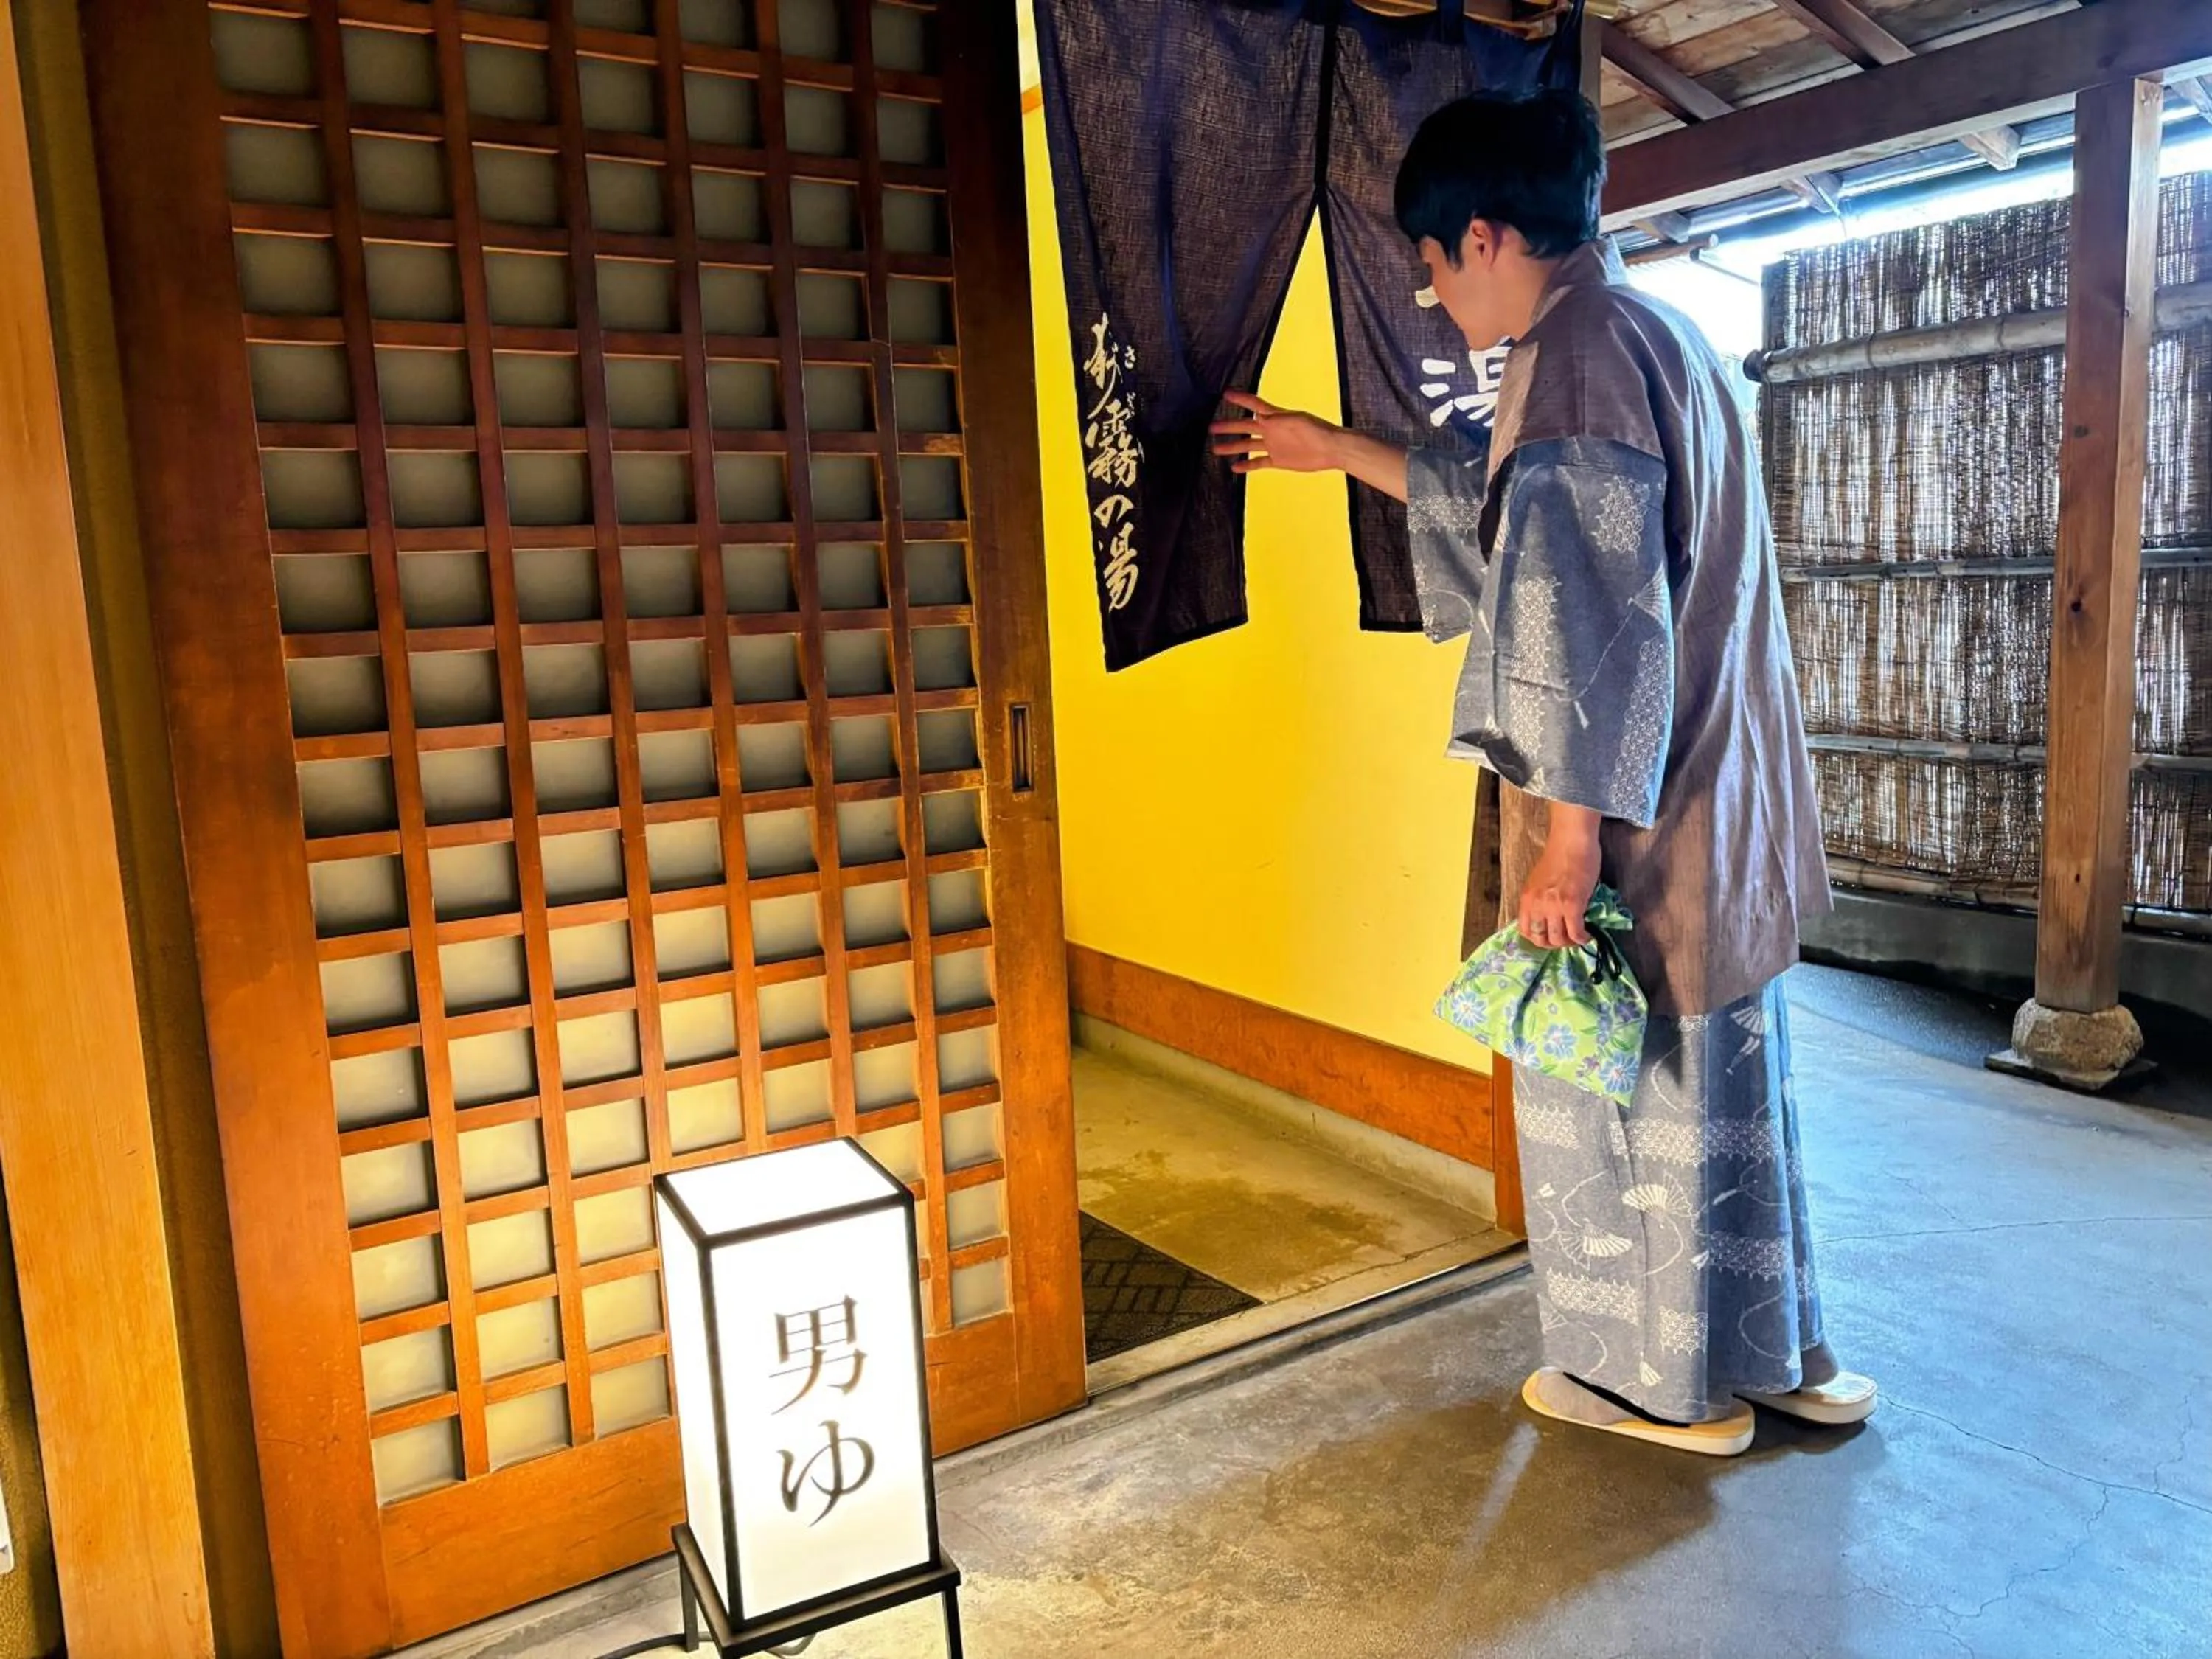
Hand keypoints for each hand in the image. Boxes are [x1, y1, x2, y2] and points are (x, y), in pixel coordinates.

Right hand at [1209, 392, 1343, 474]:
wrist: (1333, 450)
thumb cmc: (1319, 431)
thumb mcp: (1299, 422)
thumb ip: (1279, 419)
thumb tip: (1260, 416)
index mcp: (1276, 417)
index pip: (1254, 405)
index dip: (1240, 399)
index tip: (1225, 394)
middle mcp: (1272, 430)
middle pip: (1245, 426)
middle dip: (1229, 426)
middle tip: (1211, 426)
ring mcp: (1274, 445)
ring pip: (1248, 445)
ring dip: (1233, 446)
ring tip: (1216, 448)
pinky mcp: (1279, 460)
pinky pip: (1259, 463)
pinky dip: (1247, 465)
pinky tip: (1235, 468)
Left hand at [1519, 805, 1601, 949]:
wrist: (1572, 841)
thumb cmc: (1559, 855)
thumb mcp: (1540, 882)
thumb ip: (1541, 899)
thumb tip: (1552, 917)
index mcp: (1527, 899)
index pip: (1525, 931)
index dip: (1539, 939)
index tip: (1551, 937)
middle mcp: (1536, 905)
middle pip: (1541, 939)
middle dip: (1555, 944)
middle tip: (1567, 939)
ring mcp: (1553, 906)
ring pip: (1558, 939)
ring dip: (1570, 943)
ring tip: (1579, 937)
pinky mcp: (1572, 905)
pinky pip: (1576, 932)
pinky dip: (1583, 938)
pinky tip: (1588, 935)